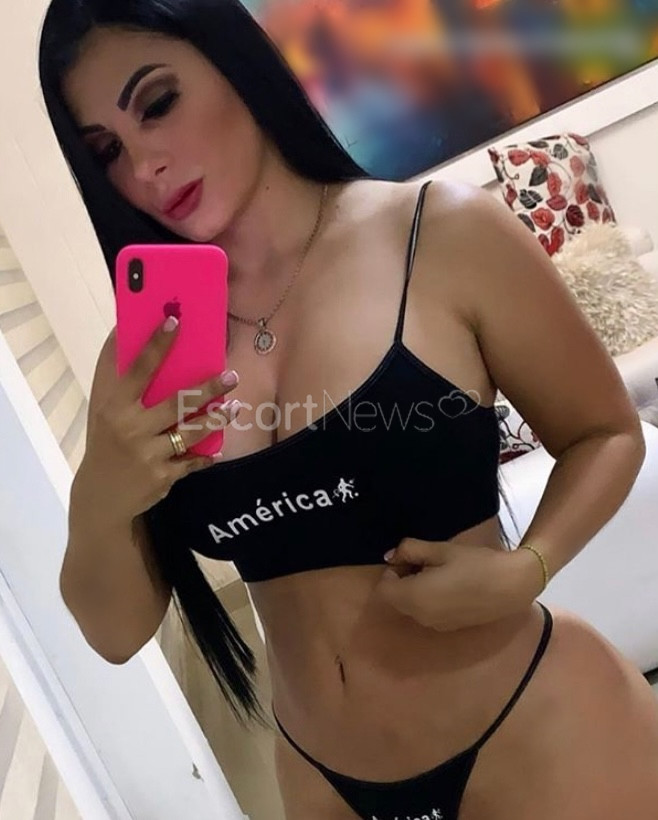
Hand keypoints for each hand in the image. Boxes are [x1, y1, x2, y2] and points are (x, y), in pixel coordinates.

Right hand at [81, 318, 241, 521]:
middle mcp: (132, 429)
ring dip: (218, 419)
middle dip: (208, 389)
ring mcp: (149, 454)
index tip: (176, 321)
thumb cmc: (105, 441)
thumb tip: (123, 330)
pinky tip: (217, 450)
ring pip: (192, 432)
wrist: (99, 496)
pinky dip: (206, 455)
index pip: (139, 369)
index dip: (157, 344)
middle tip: (231, 376)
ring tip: (235, 408)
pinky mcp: (163, 477)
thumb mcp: (103, 410)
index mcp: (116, 407)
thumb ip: (118, 377)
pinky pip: (192, 461)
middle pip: (178, 403)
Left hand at [372, 538, 542, 631]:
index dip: (391, 571)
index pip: (384, 588)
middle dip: (402, 581)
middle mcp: (420, 616)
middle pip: (396, 600)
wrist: (511, 586)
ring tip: (439, 572)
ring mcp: (436, 625)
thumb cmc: (474, 563)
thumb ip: (410, 550)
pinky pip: (427, 613)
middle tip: (423, 562)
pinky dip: (428, 600)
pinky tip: (450, 586)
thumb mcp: (439, 550)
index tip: (409, 558)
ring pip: (411, 607)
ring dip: (415, 591)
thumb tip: (391, 555)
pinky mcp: (449, 627)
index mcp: (414, 597)